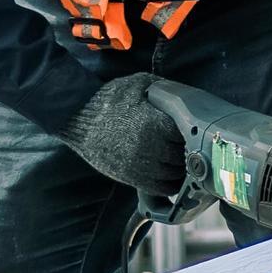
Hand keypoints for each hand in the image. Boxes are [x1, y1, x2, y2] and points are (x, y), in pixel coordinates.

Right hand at [63, 74, 188, 205]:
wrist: (77, 118)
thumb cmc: (109, 99)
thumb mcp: (139, 84)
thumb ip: (166, 89)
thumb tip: (186, 95)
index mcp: (156, 124)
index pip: (190, 134)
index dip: (193, 131)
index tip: (192, 128)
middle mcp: (151, 147)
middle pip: (185, 156)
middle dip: (188, 149)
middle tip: (187, 143)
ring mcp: (140, 166)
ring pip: (175, 174)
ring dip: (180, 167)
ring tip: (178, 157)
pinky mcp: (131, 178)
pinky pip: (161, 188)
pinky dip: (170, 183)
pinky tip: (169, 173)